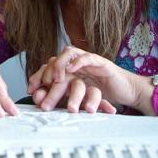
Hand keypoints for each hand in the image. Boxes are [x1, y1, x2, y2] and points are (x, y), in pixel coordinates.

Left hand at [27, 46, 153, 113]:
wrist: (126, 92)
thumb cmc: (103, 95)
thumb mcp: (79, 99)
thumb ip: (63, 98)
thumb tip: (40, 102)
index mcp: (68, 71)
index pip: (48, 68)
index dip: (37, 77)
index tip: (30, 90)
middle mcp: (75, 63)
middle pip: (55, 62)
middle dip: (45, 75)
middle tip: (40, 89)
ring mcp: (87, 60)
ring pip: (68, 55)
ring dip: (59, 64)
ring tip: (55, 79)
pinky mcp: (100, 62)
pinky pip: (87, 57)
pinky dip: (78, 61)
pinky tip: (71, 69)